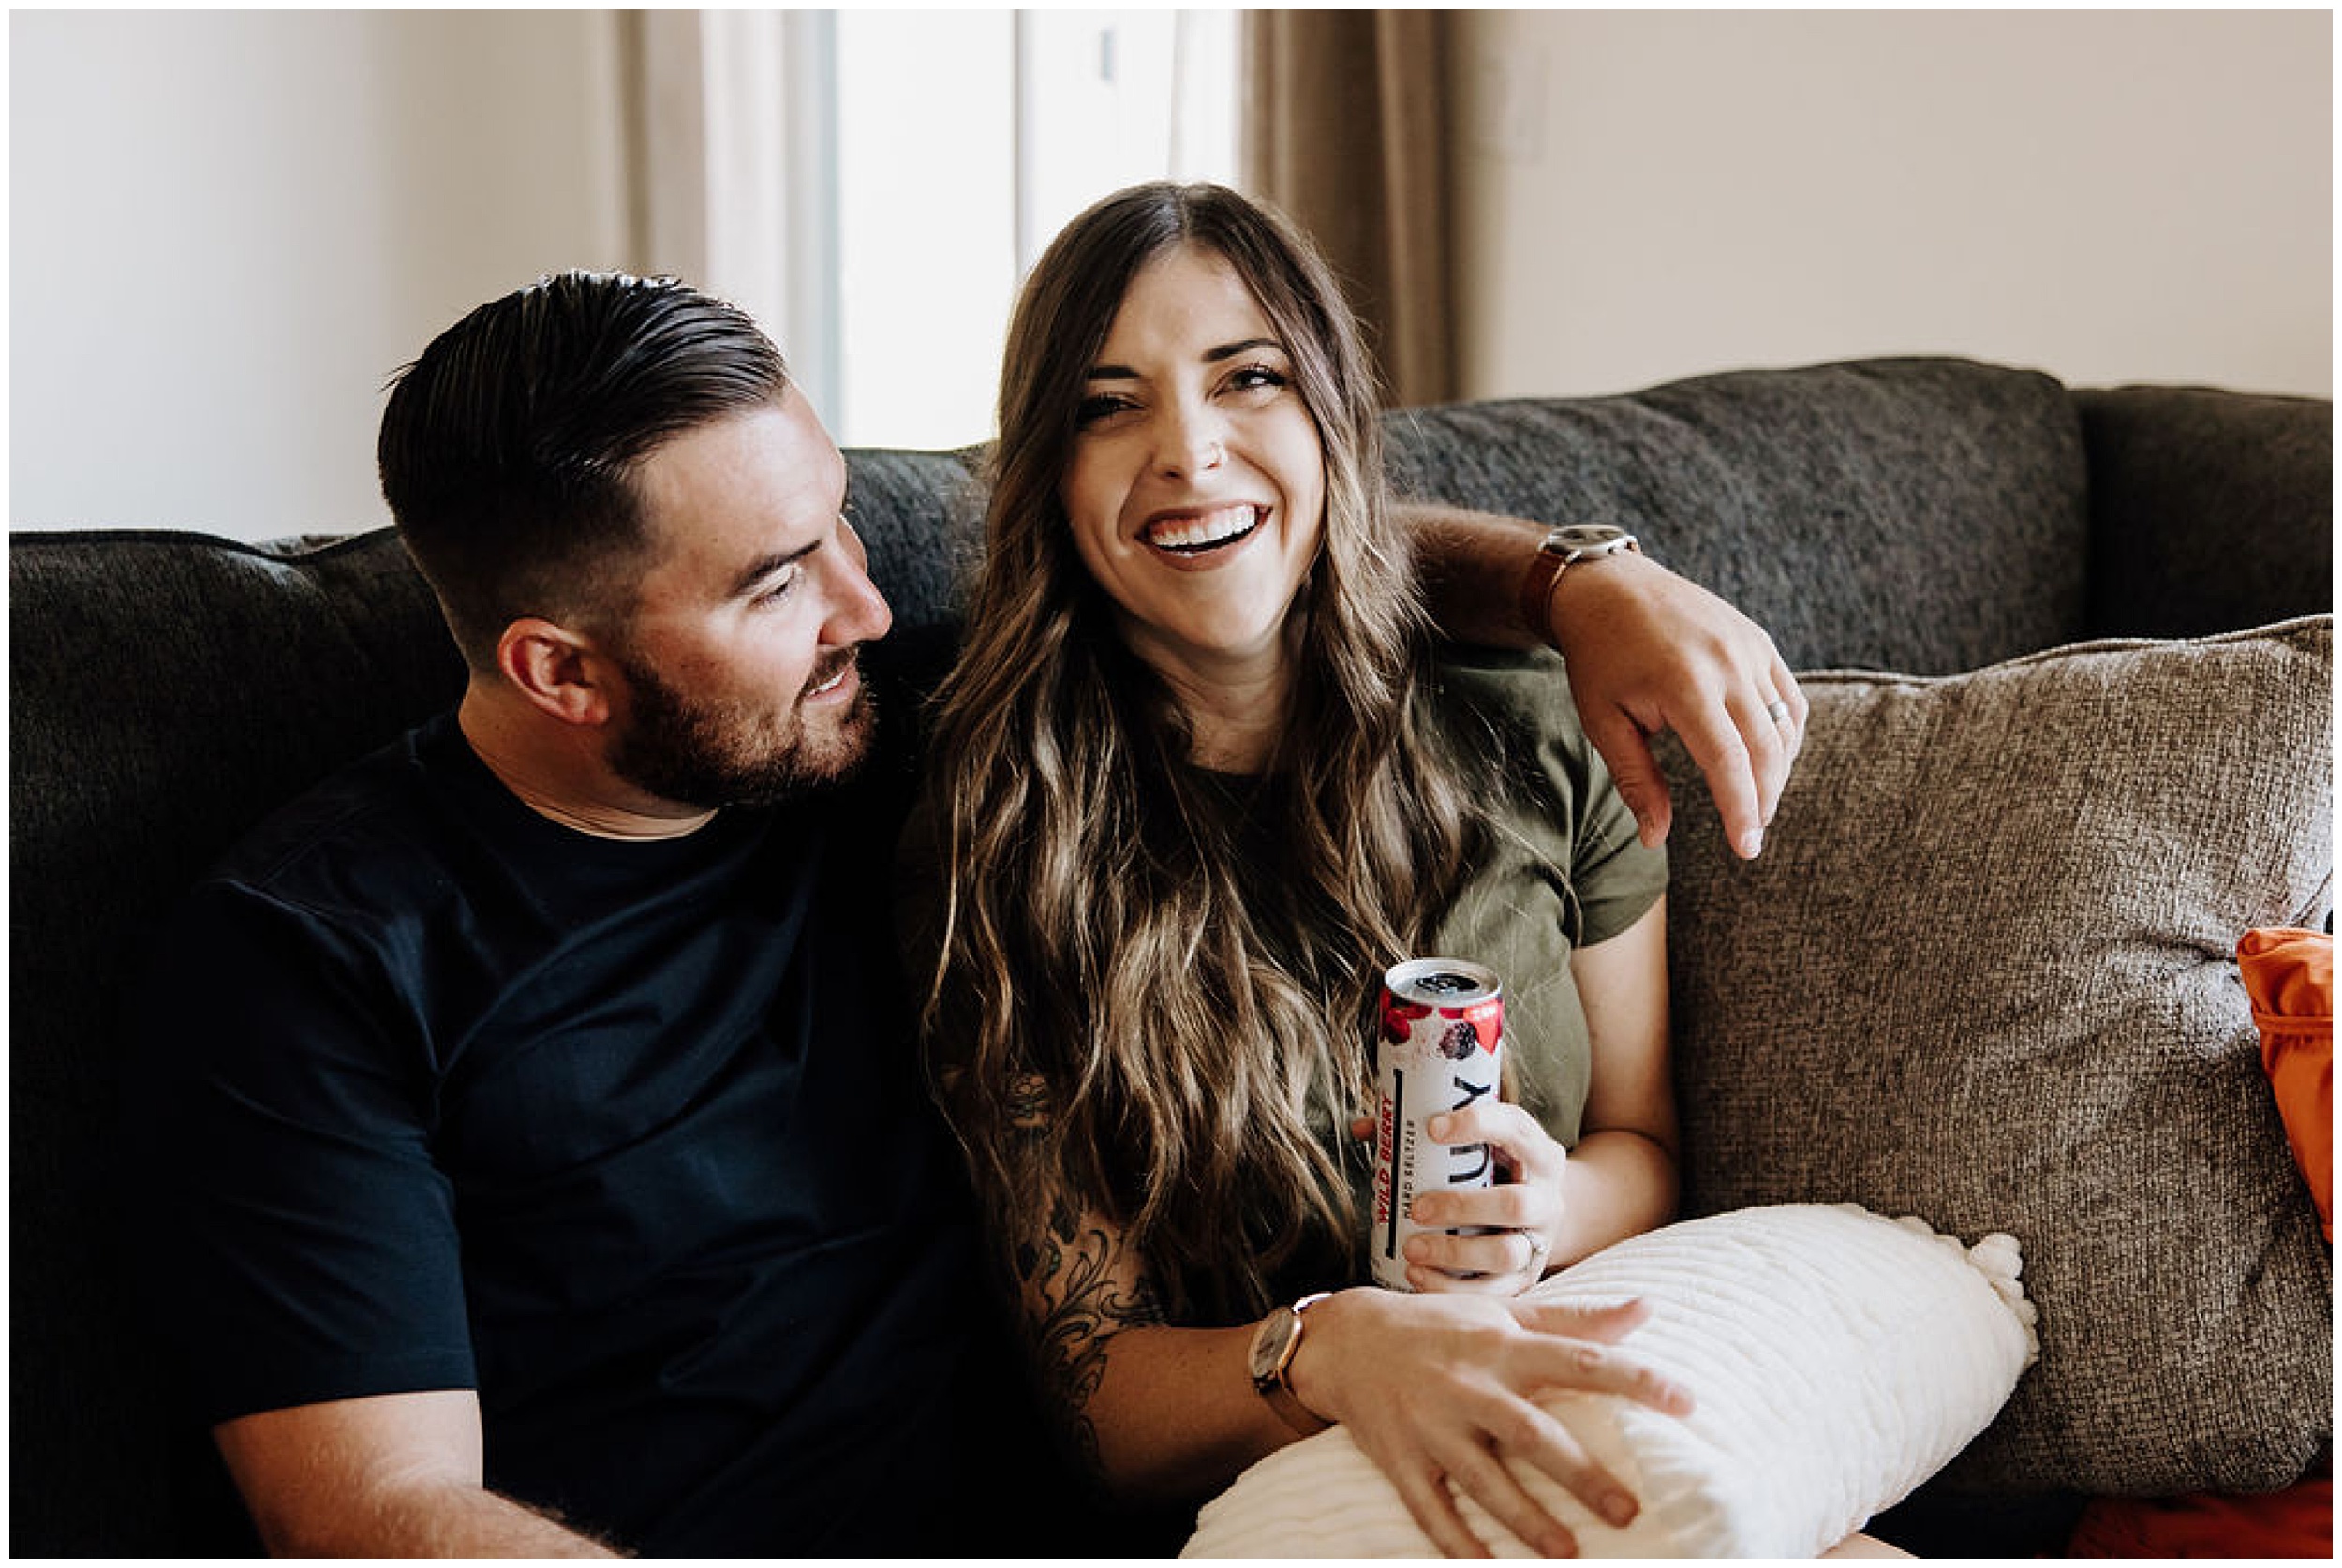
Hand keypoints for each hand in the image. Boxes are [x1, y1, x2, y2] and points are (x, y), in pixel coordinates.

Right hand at [1287, 1288, 1694, 1557]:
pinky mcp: (1401, 1461)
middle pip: (1532, 1434)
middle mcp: (1469, 1387)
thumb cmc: (1438, 1328)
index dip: (1634, 1378)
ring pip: (1484, 1481)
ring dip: (1527, 1521)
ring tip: (1569, 1554)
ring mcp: (1431, 1428)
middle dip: (1580, 1474)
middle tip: (1628, 1510)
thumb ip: (1573, 1320)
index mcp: (1501, 1348)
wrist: (1344, 1340)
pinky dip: (1456, 1544)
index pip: (1579, 1360)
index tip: (1686, 1402)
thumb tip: (1646, 1309)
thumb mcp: (1502, 1316)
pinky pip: (1431, 1510)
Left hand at [1404, 1104, 1565, 1295]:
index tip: (1431, 1128)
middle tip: (1416, 1208)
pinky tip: (1417, 1277)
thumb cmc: (1496, 1171)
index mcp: (1537, 1152)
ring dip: (1455, 1253)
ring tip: (1412, 1249)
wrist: (1539, 1212)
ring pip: (1507, 1253)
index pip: (1515, 1128)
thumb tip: (1364, 1128)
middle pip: (1514, 1204)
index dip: (1477, 1124)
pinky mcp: (1526, 1278)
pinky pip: (1495, 1292)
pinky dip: (1453, 1288)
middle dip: (1461, 1207)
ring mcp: (1539, 1242)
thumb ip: (1425, 1133)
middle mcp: (1547, 1198)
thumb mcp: (1480, 1144)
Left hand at [1545, 552, 1805, 858]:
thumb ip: (1636, 780)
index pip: (1729, 762)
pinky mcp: (1759, 640)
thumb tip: (1655, 838)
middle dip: (1764, 801)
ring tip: (1756, 804)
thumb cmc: (1599, 658)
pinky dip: (1787, 735)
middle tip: (1751, 836)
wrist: (1610, 587)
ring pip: (1785, 726)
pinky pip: (1790, 697)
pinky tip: (1769, 761)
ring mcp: (1749, 648)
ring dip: (1778, 772)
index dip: (1741, 811)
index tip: (1745, 849)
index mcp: (1685, 684)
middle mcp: (1727, 663)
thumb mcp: (1603, 721)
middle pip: (1766, 749)